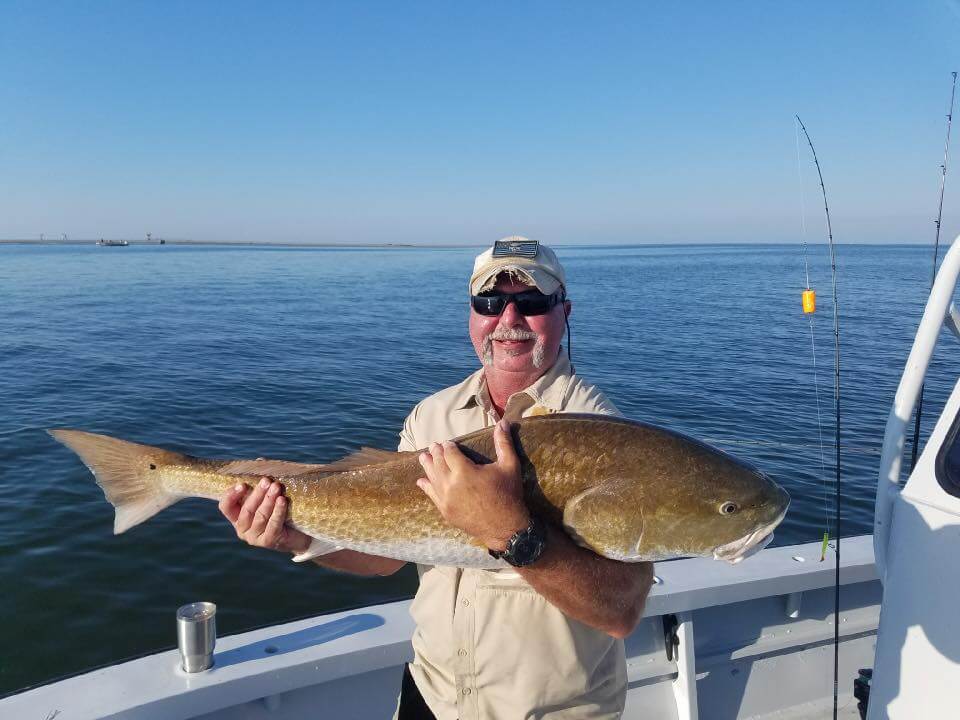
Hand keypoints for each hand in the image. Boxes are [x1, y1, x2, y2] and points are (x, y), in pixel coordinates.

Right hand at [218, 477, 311, 554]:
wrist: (299, 533)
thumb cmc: (281, 510)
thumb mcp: (269, 496)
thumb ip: (262, 481)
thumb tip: (260, 460)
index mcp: (237, 516)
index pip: (226, 506)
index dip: (231, 496)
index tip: (242, 484)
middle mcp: (242, 528)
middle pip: (246, 510)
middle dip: (257, 494)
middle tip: (267, 480)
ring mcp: (254, 537)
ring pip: (260, 517)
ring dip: (268, 501)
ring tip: (277, 487)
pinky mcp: (268, 542)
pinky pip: (273, 525)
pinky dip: (278, 512)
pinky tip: (283, 501)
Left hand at [416, 418, 530, 550]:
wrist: (506, 528)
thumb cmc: (509, 494)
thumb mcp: (509, 466)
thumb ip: (503, 443)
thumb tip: (504, 422)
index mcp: (465, 470)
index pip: (450, 453)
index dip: (448, 446)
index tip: (448, 442)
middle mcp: (451, 484)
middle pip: (438, 463)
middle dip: (436, 453)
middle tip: (433, 446)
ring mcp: (446, 499)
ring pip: (432, 478)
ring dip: (427, 466)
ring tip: (422, 457)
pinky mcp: (446, 512)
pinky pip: (432, 496)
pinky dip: (426, 487)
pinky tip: (421, 481)